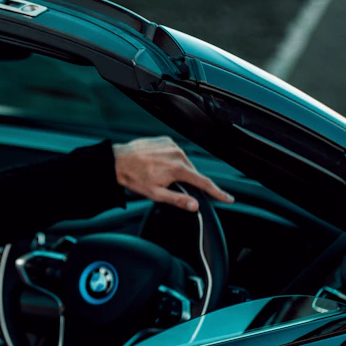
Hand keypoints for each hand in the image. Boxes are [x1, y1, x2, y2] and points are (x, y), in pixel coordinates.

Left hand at [113, 136, 233, 211]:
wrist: (117, 161)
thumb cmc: (134, 178)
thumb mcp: (156, 194)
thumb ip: (178, 200)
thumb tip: (195, 206)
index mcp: (178, 169)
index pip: (204, 183)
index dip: (218, 193)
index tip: (229, 198)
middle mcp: (178, 154)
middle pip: (192, 172)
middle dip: (186, 181)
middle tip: (168, 186)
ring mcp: (171, 145)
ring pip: (183, 162)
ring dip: (177, 169)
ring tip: (158, 174)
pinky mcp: (165, 140)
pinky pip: (174, 152)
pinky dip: (170, 159)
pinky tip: (157, 164)